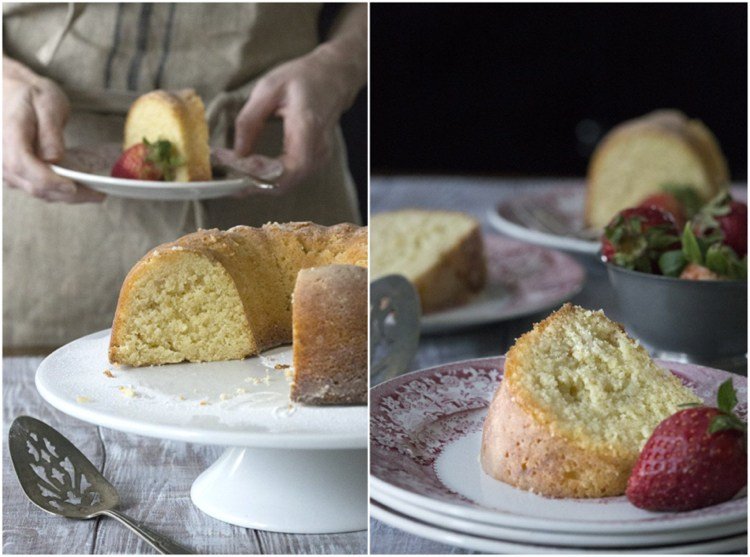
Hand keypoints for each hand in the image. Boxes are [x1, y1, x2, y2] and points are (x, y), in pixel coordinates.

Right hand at [3, 58, 103, 202]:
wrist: (10, 92)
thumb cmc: (30, 95)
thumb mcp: (46, 104)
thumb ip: (50, 131)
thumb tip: (54, 158)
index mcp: (8, 135)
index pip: (22, 165)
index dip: (48, 180)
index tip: (73, 187)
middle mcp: (1, 156)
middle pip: (33, 184)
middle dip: (67, 194)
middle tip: (98, 195)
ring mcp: (5, 167)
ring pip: (36, 191)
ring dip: (65, 196)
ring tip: (94, 193)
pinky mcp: (14, 173)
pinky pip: (36, 187)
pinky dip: (58, 190)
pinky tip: (79, 187)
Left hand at [234, 41, 364, 193]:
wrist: (332, 77)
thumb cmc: (302, 78)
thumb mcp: (268, 88)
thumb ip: (250, 120)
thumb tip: (237, 153)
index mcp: (308, 127)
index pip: (287, 167)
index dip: (257, 172)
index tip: (230, 159)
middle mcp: (318, 149)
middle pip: (285, 182)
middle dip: (252, 184)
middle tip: (225, 176)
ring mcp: (319, 158)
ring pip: (285, 185)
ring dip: (257, 184)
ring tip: (232, 173)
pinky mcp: (314, 161)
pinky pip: (289, 178)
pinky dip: (266, 179)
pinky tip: (249, 170)